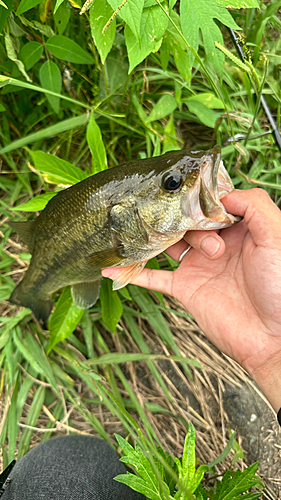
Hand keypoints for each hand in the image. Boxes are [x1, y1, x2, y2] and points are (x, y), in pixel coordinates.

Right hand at [103, 189, 280, 410]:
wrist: (273, 336)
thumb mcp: (276, 235)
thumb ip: (254, 205)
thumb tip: (221, 194)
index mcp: (239, 230)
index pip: (210, 204)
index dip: (201, 199)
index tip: (189, 192)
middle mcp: (216, 245)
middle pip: (187, 221)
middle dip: (187, 223)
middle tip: (201, 239)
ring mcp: (197, 267)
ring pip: (168, 243)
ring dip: (156, 237)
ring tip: (141, 229)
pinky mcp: (185, 289)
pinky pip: (153, 278)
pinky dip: (132, 271)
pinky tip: (111, 264)